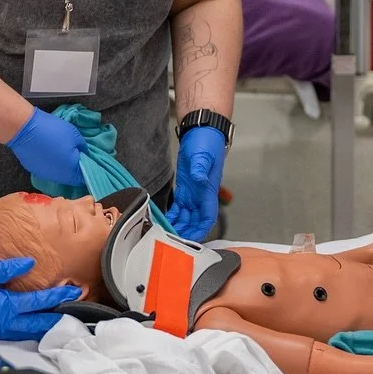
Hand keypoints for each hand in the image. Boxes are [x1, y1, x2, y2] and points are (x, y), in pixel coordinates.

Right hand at [0, 258, 79, 341]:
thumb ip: (5, 268)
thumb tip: (28, 263)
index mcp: (1, 306)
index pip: (36, 303)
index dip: (57, 297)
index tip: (73, 292)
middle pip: (34, 324)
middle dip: (54, 320)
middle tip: (72, 315)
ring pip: (22, 331)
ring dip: (39, 327)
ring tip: (54, 323)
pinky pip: (9, 332)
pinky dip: (22, 329)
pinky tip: (24, 325)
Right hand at [6, 106, 84, 185]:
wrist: (25, 130)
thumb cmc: (53, 131)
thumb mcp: (74, 135)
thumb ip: (82, 147)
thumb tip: (83, 154)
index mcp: (72, 170)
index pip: (84, 178)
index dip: (88, 171)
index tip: (89, 164)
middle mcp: (59, 177)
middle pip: (71, 178)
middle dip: (75, 170)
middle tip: (76, 157)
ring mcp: (46, 175)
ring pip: (59, 175)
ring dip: (63, 168)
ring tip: (62, 155)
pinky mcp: (36, 171)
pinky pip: (48, 171)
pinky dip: (51, 165)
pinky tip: (50, 155)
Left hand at [166, 126, 225, 240]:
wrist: (201, 132)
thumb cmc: (206, 143)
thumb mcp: (203, 155)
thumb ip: (200, 168)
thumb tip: (199, 179)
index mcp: (208, 191)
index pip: (207, 217)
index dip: (200, 231)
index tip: (190, 239)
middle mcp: (202, 196)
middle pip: (196, 221)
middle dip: (187, 233)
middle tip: (172, 241)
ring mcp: (193, 193)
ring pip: (187, 217)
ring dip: (179, 226)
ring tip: (166, 234)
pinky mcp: (185, 189)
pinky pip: (179, 208)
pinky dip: (173, 216)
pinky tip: (164, 220)